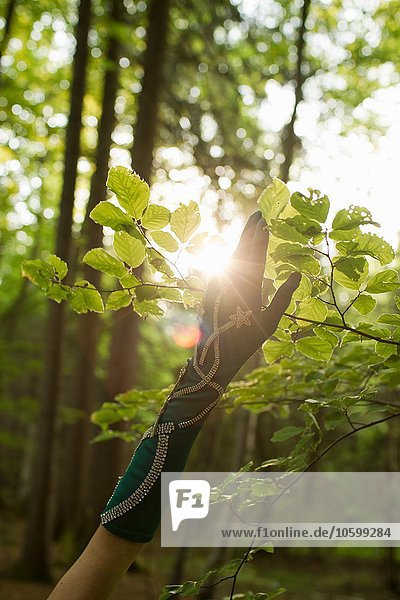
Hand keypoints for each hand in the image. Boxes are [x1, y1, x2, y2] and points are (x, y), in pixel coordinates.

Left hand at [195, 210, 300, 388]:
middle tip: (257, 213)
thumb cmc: (247, 341)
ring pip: (231, 256)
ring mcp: (218, 284)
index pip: (256, 255)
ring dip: (242, 240)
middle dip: (250, 230)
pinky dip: (233, 255)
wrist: (214, 356)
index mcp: (249, 288)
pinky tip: (239, 250)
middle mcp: (231, 281)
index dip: (261, 237)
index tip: (265, 221)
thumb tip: (297, 274)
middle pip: (242, 249)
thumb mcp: (270, 321)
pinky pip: (223, 266)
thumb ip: (284, 296)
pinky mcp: (210, 289)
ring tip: (251, 226)